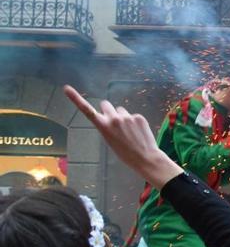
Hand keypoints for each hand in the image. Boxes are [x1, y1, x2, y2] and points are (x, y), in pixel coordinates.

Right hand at [64, 85, 180, 188]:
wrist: (145, 158)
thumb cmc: (125, 153)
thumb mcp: (110, 141)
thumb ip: (107, 126)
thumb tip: (110, 118)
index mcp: (103, 127)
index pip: (87, 110)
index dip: (76, 98)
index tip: (66, 88)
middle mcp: (114, 119)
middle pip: (106, 105)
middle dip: (108, 111)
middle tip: (114, 123)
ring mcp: (127, 117)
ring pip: (121, 110)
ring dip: (122, 117)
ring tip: (129, 132)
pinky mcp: (139, 117)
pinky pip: (133, 115)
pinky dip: (134, 122)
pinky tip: (138, 133)